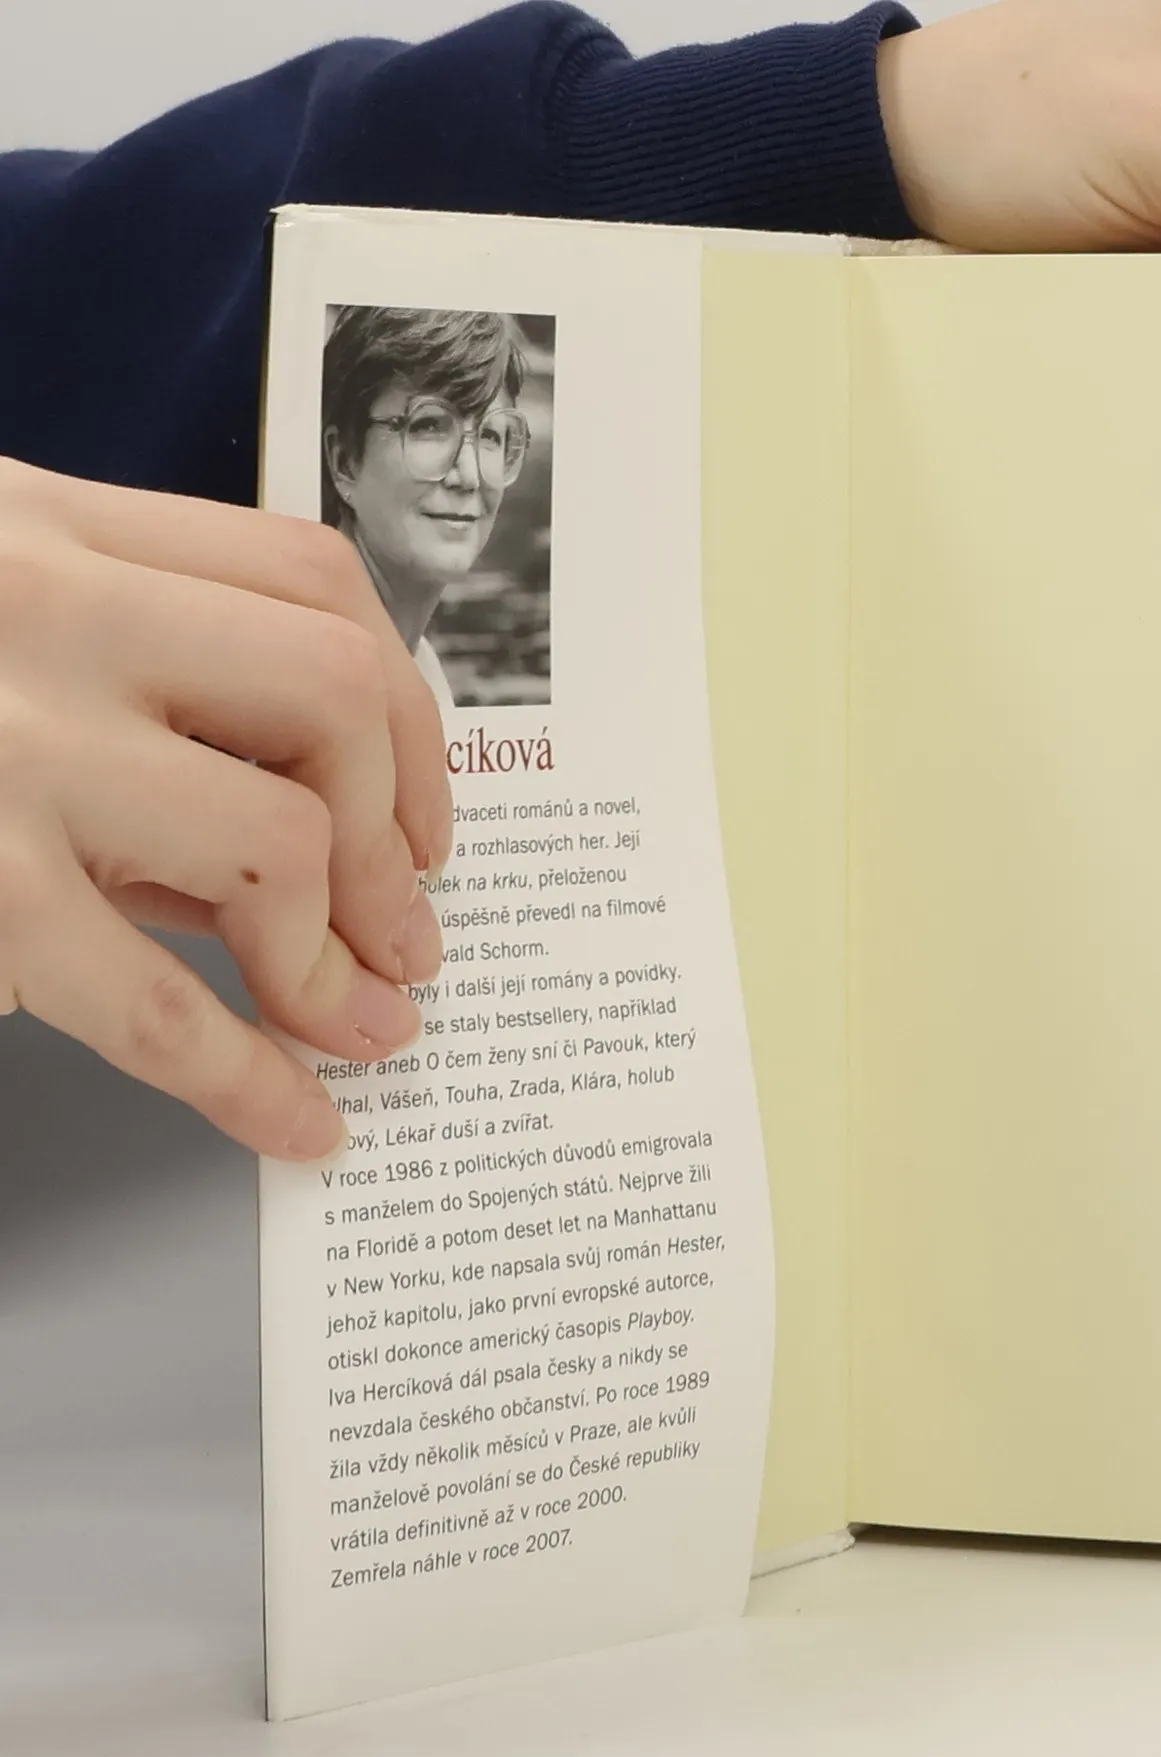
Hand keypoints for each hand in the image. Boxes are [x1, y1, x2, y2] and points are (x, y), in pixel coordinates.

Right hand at [0, 458, 452, 1159]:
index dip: (403, 708)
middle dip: (396, 830)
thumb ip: (128, 710)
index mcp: (44, 527)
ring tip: (358, 1027)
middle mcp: (32, 610)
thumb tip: (317, 862)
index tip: (419, 810)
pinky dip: (246, 1079)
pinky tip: (297, 1124)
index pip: (307, 578)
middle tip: (409, 930)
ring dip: (332, 960)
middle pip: (331, 690)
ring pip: (277, 838)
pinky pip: (146, 1002)